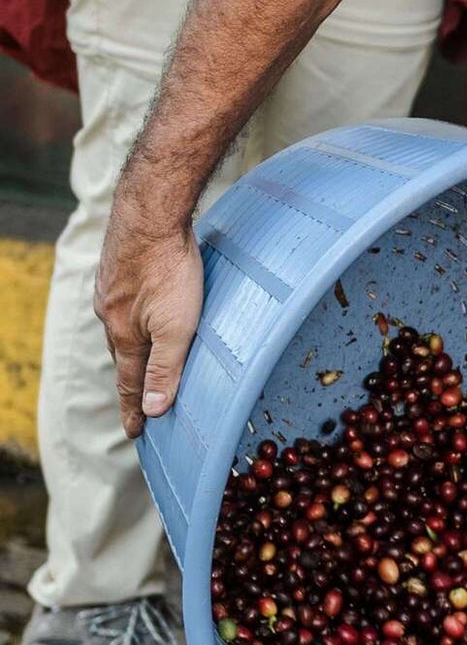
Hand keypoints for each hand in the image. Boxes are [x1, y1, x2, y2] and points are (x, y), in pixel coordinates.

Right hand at [95, 213, 203, 438]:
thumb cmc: (169, 269)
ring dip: (131, 349)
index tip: (134, 433)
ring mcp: (111, 289)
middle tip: (138, 402)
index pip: (131, 384)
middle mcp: (111, 315)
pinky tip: (138, 312)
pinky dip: (131, 319)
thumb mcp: (176, 328)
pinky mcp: (117, 268)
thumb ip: (165, 369)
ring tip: (139, 362)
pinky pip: (124, 304)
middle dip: (132, 382)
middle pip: (124, 358)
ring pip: (122, 329)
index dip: (134, 410)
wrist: (150, 211)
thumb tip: (153, 410)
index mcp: (125, 335)